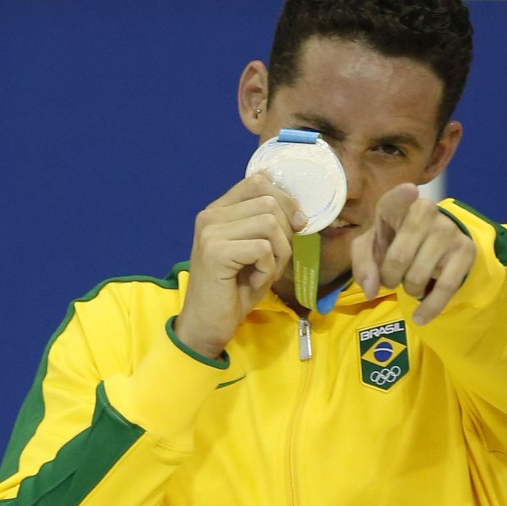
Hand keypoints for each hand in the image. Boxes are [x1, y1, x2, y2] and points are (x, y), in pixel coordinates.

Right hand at [174, 174, 304, 358]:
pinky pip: (263, 249)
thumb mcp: (253, 251)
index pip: (259, 181)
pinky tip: (255, 281)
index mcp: (218, 210)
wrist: (207, 325)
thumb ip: (266, 225)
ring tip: (265, 272)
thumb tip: (299, 213)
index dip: (286, 200)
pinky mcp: (216, 252)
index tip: (296, 226)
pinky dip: (268, 269)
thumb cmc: (233, 290)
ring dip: (279, 254)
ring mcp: (210, 232)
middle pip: (269, 201)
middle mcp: (210, 215)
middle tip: (276, 261)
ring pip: (269, 224)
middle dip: (286, 234)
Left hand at [351, 183, 475, 325]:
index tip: (410, 191)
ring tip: (410, 282)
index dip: (402, 197)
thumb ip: (362, 266)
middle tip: (391, 278)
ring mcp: (448, 230)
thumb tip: (370, 290)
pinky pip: (446, 287)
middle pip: (399, 258)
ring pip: (419, 275)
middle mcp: (426, 211)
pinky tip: (421, 317)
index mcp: (397, 206)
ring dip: (408, 289)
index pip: (397, 199)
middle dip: (389, 277)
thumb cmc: (393, 242)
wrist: (430, 245)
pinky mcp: (465, 250)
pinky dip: (430, 307)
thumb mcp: (369, 249)